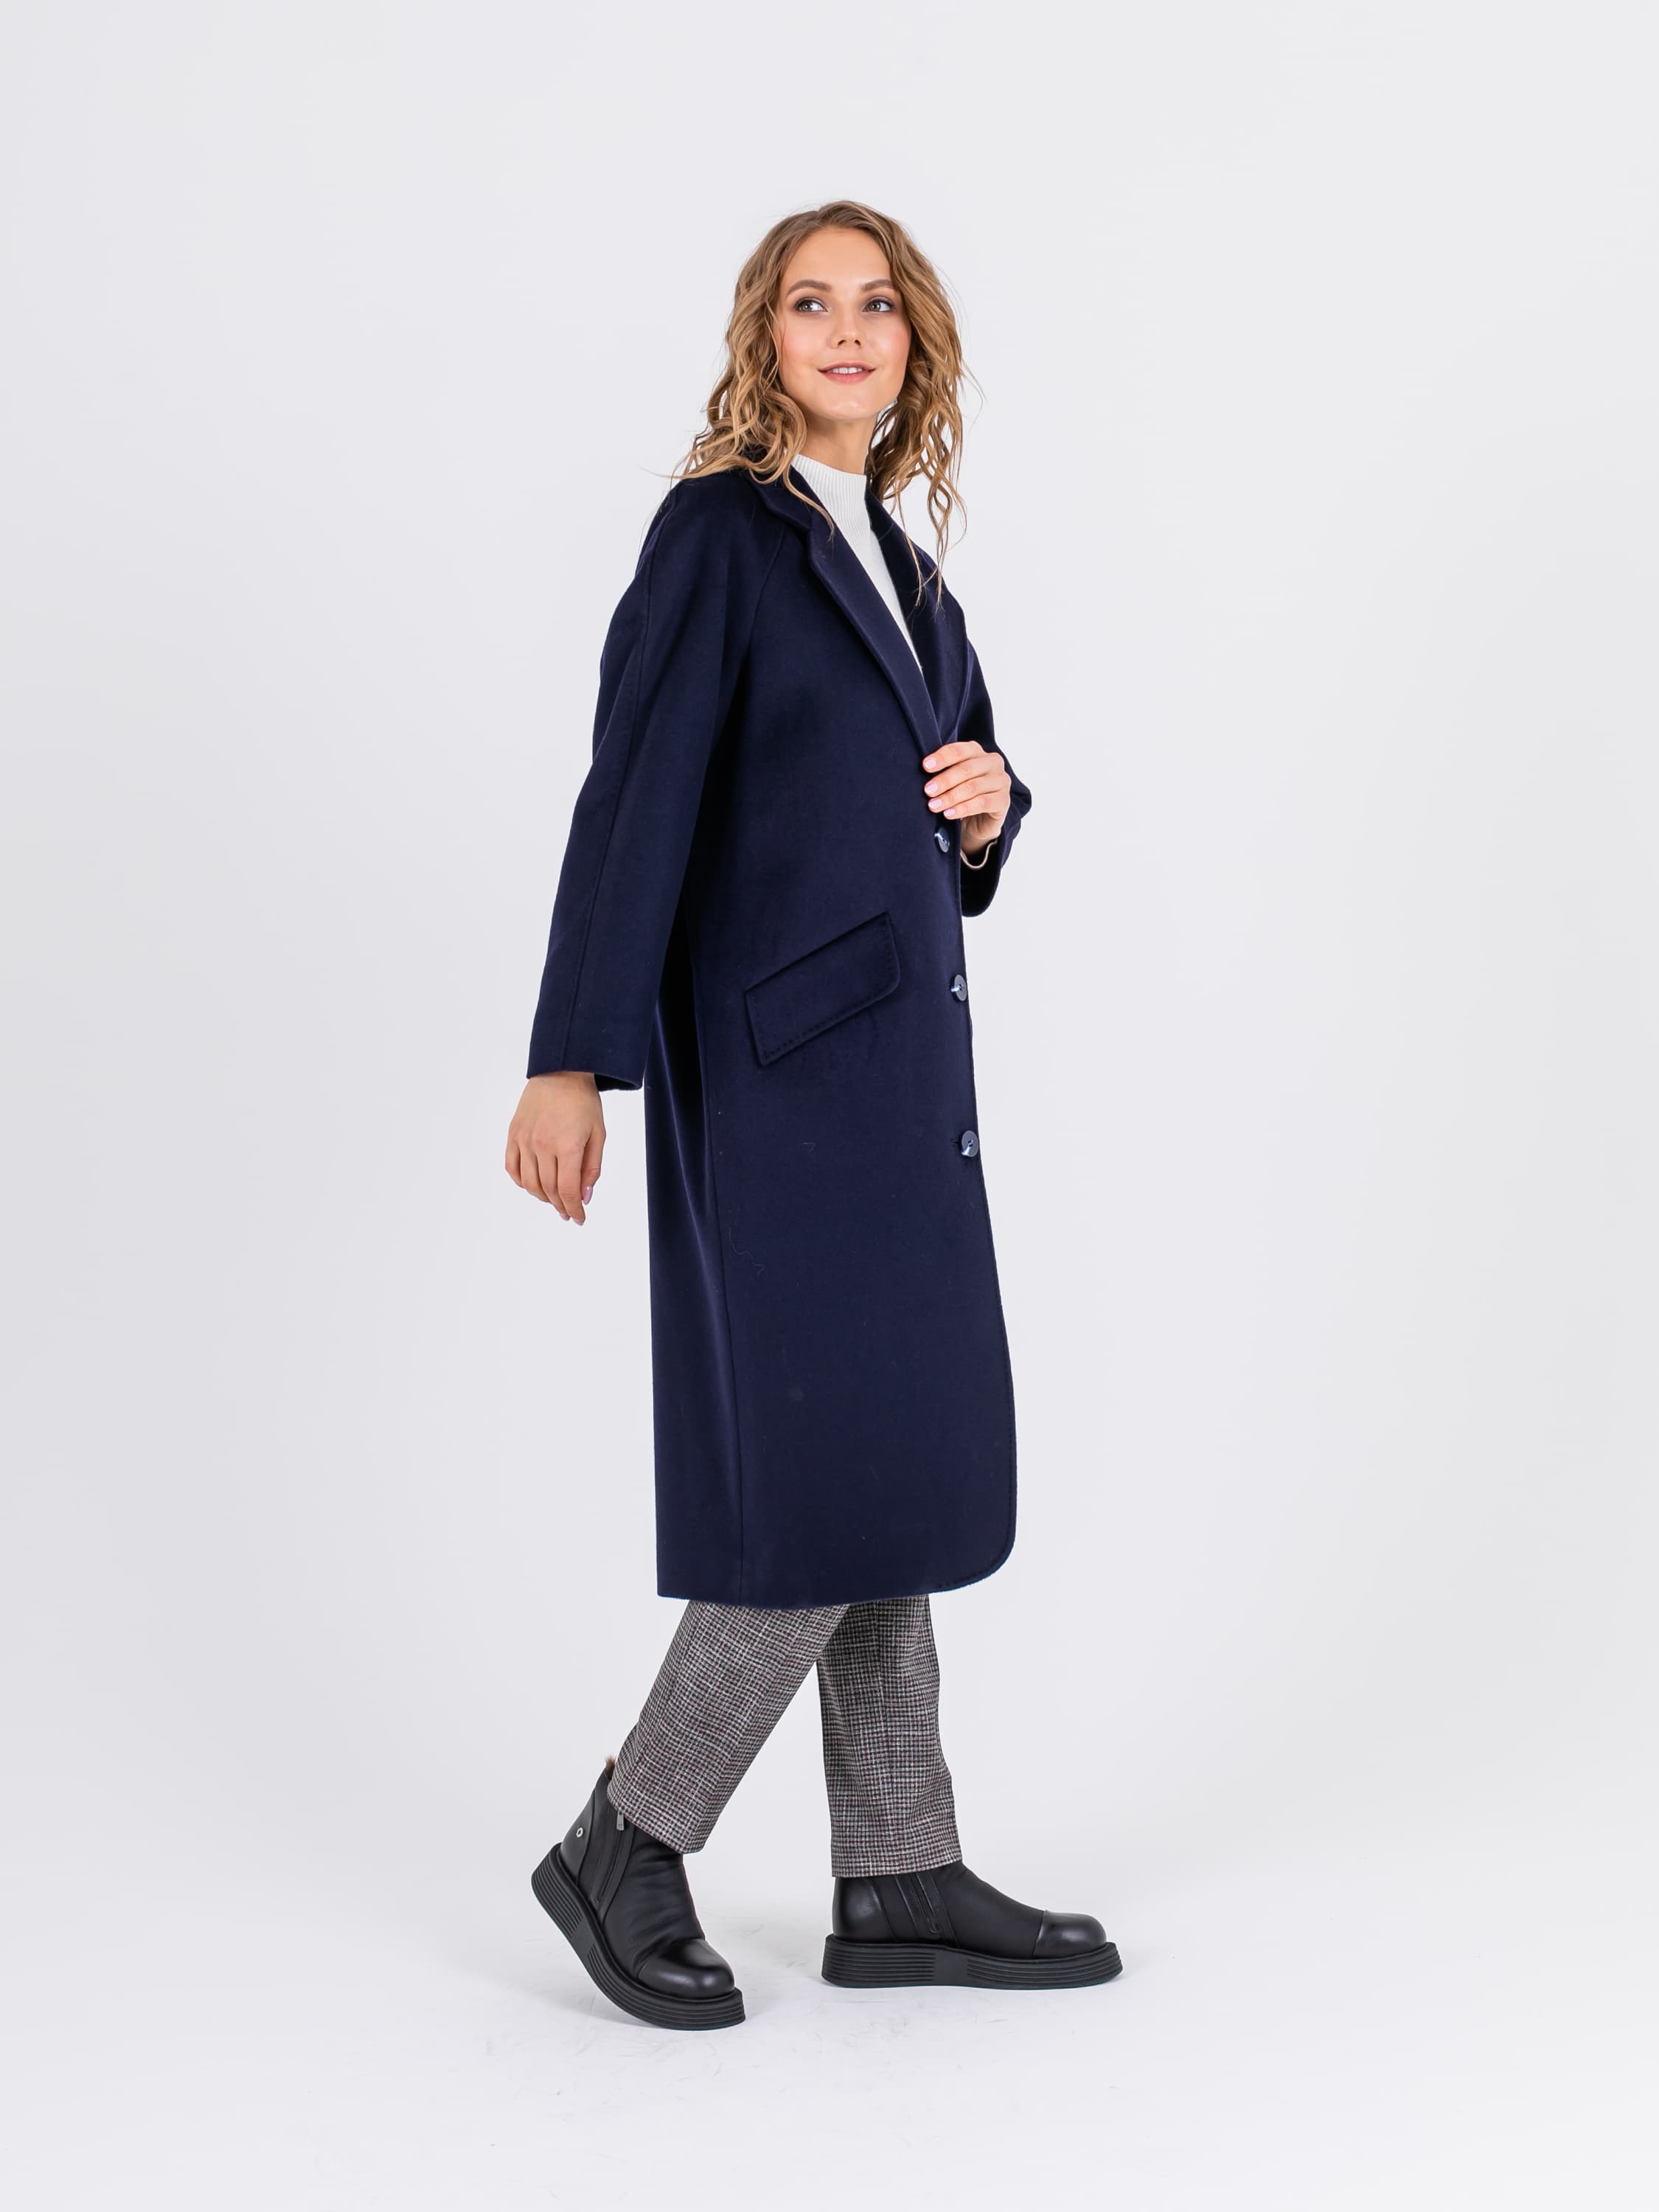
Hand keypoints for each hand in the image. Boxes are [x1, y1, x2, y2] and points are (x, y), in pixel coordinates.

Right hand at [506, 1072, 605, 1224]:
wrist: (561, 1072)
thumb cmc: (583, 1102)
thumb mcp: (598, 1134)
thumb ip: (592, 1167)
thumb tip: (585, 1196)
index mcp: (568, 1145)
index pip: (568, 1190)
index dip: (574, 1209)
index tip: (579, 1219)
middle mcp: (543, 1144)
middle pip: (548, 1189)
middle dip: (560, 1206)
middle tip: (568, 1212)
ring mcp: (524, 1140)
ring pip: (529, 1183)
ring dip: (542, 1197)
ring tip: (553, 1200)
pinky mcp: (513, 1134)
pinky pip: (512, 1167)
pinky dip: (521, 1182)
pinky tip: (532, 1185)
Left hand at [921, 740, 1010, 858]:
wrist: (978, 822)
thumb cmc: (961, 796)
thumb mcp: (951, 781)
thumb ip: (942, 773)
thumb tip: (922, 772)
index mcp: (977, 752)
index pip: (960, 750)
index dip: (942, 757)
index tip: (925, 766)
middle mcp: (993, 763)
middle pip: (966, 769)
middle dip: (944, 780)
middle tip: (928, 791)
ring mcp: (1001, 781)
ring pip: (973, 787)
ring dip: (950, 797)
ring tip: (934, 805)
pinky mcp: (1004, 801)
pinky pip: (982, 803)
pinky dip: (963, 809)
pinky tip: (949, 813)